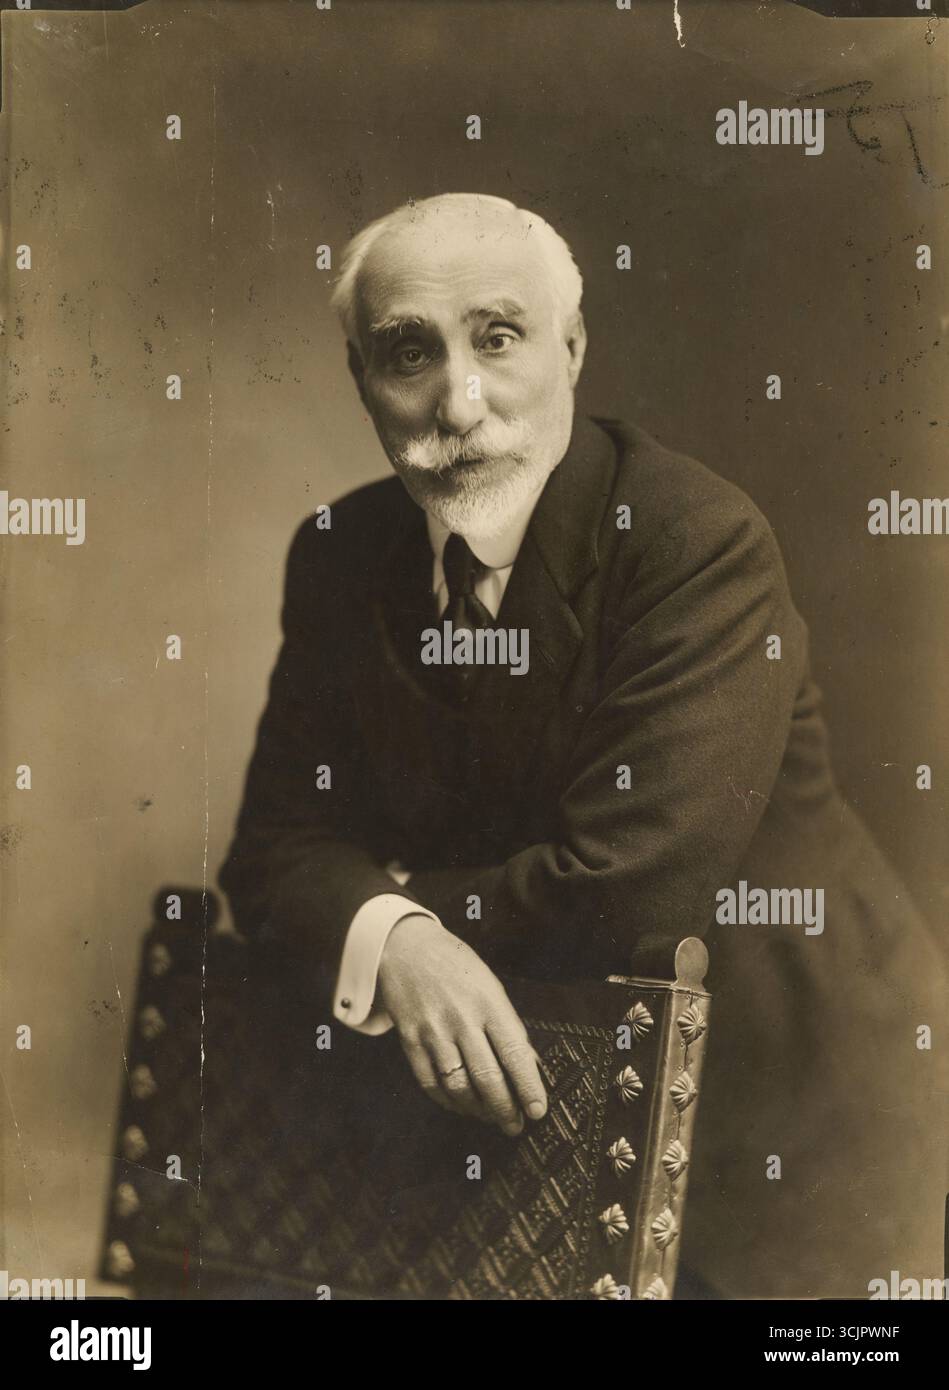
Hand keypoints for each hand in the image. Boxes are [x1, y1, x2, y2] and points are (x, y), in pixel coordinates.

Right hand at [377, 914, 546, 1135]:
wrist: (404, 947)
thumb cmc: (455, 966)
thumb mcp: (490, 985)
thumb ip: (507, 1025)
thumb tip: (528, 1066)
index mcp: (488, 1001)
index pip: (515, 1053)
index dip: (528, 1087)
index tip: (537, 1111)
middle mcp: (461, 1018)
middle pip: (488, 1078)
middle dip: (505, 1109)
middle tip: (515, 1125)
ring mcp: (433, 1031)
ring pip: (459, 1086)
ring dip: (479, 1110)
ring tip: (491, 1117)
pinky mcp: (410, 1041)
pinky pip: (430, 1083)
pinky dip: (448, 1102)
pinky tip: (461, 1105)